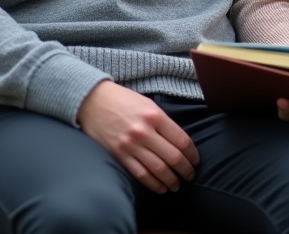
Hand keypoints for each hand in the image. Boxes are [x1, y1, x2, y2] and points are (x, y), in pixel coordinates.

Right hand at [77, 80, 200, 192]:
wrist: (92, 101)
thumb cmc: (123, 100)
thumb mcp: (148, 104)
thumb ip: (163, 122)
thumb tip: (179, 143)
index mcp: (155, 116)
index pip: (182, 141)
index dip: (192, 155)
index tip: (195, 161)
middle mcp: (144, 132)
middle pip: (173, 157)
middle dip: (186, 170)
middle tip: (190, 176)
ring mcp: (131, 145)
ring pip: (159, 169)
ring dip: (171, 181)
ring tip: (177, 185)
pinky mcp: (119, 155)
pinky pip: (140, 175)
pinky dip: (154, 184)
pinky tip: (161, 188)